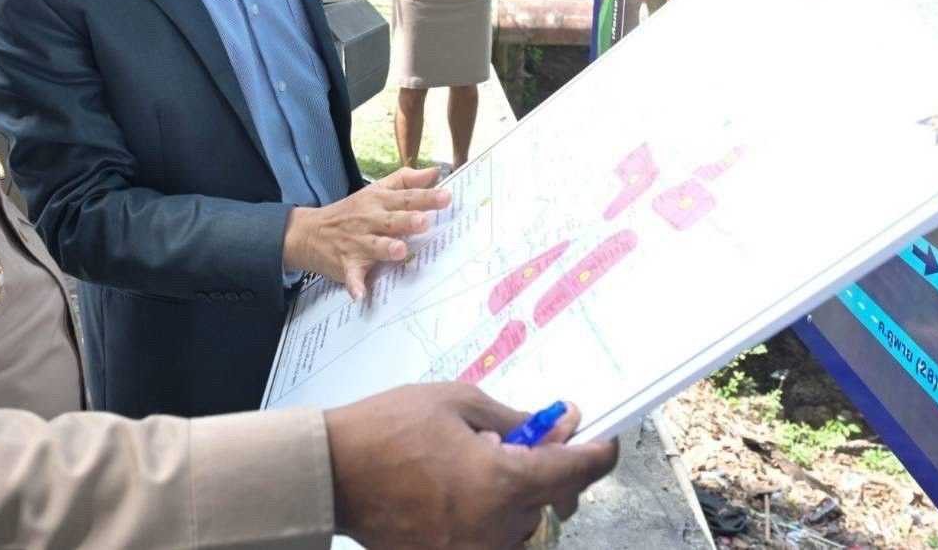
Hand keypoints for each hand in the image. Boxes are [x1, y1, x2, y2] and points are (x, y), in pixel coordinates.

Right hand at [282, 166, 449, 299]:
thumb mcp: (375, 191)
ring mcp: (357, 243)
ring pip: (373, 246)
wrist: (309, 232)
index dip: (425, 198)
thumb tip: (434, 172)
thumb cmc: (351, 211)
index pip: (405, 198)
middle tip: (423, 222)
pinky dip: (355, 284)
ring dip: (385, 249)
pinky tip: (360, 293)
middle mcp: (369, 221)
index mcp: (378, 202)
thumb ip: (405, 180)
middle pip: (390, 220)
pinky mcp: (346, 264)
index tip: (446, 197)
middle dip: (406, 221)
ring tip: (399, 250)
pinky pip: (351, 275)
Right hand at [326, 383, 618, 549]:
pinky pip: (493, 540)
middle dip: (553, 473)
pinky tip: (464, 488)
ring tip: (481, 464)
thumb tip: (552, 425)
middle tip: (531, 441)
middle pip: (555, 505)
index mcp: (503, 483)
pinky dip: (492, 516)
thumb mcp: (456, 402)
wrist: (332, 473)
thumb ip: (512, 418)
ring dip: (520, 497)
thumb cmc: (389, 428)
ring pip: (526, 527)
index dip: (599, 455)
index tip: (605, 443)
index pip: (576, 473)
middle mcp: (497, 528)